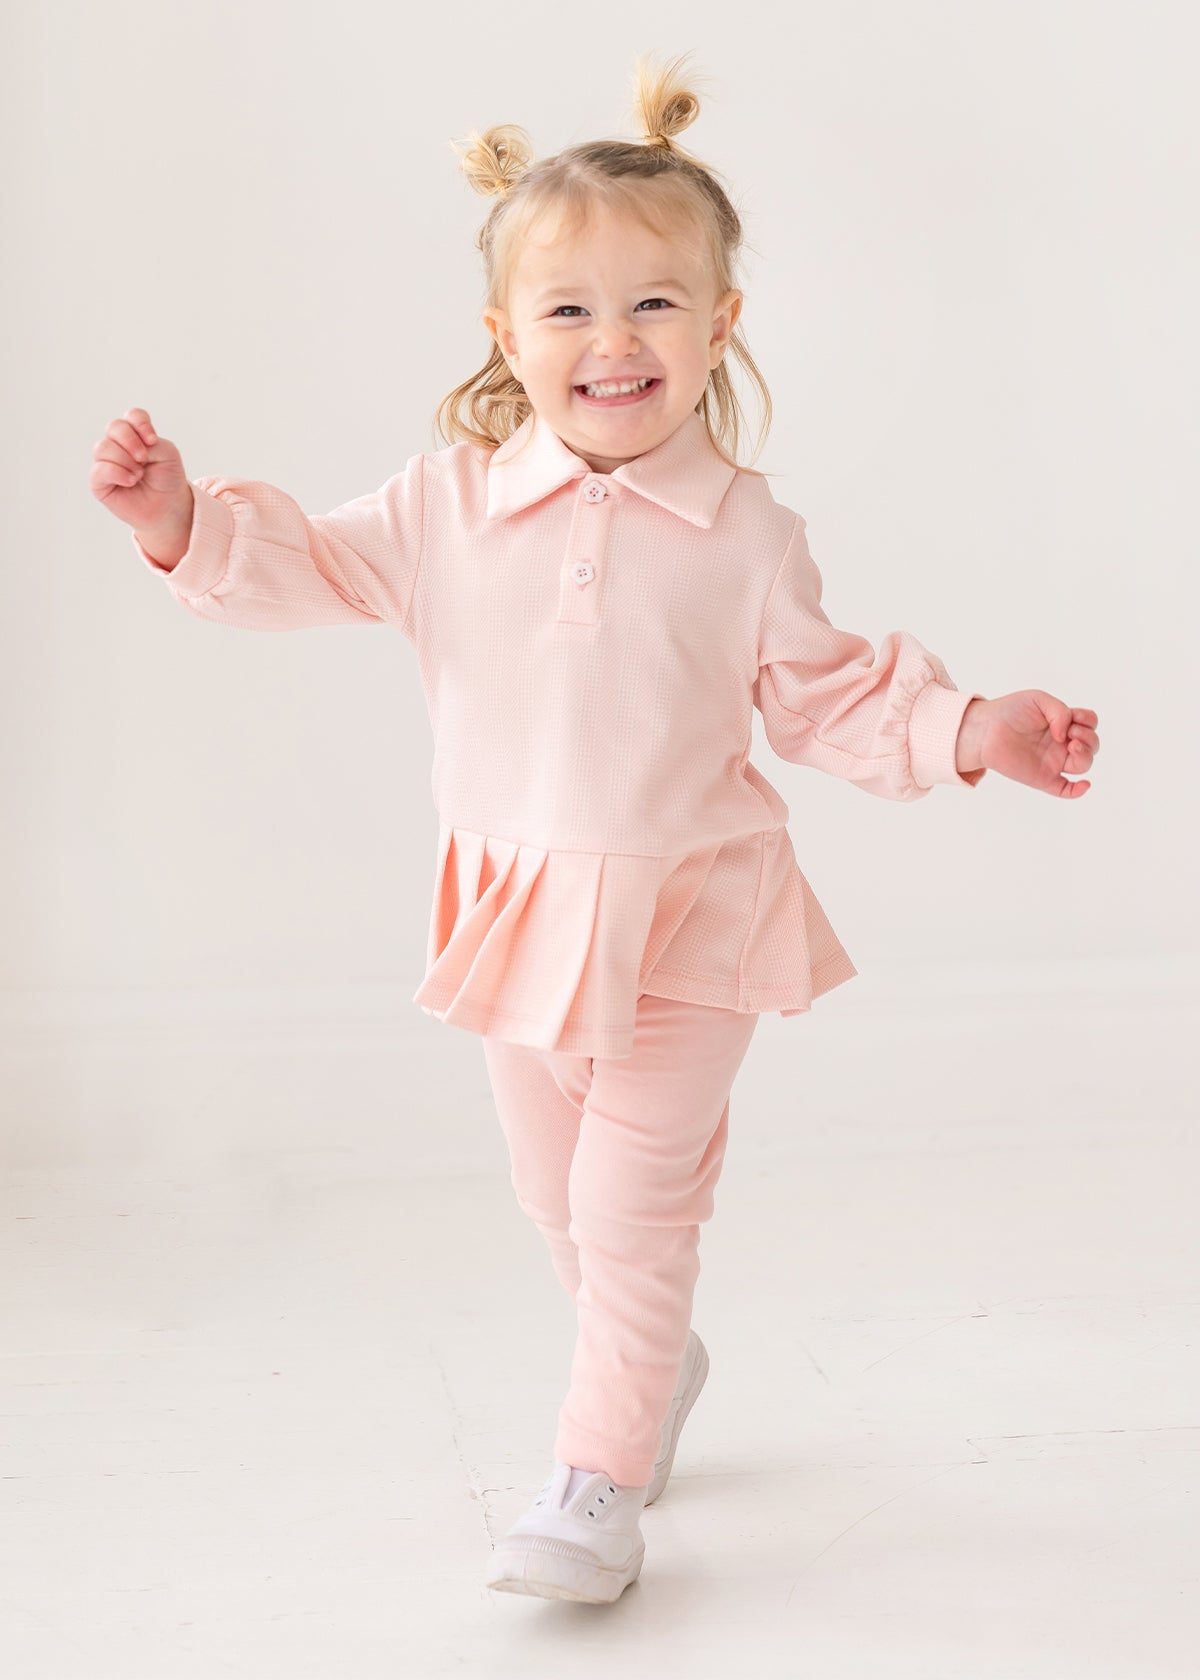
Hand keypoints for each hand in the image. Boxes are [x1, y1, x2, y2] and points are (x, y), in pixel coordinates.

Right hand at [90, 406, 191, 530]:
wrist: (168, 507)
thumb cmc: (167, 479)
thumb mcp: (167, 454)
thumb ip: (149, 442)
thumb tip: (124, 448)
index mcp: (136, 435)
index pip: (132, 416)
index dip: (140, 424)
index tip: (153, 440)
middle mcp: (118, 445)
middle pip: (114, 427)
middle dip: (130, 440)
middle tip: (144, 458)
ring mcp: (106, 462)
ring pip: (104, 448)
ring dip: (125, 460)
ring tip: (139, 475)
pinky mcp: (99, 481)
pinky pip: (100, 469)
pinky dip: (118, 473)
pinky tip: (131, 481)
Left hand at [957, 692, 1098, 797]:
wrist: (986, 729)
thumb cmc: (1010, 712)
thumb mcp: (1039, 700)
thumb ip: (1060, 712)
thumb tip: (1064, 736)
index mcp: (1063, 724)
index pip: (1090, 724)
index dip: (1088, 721)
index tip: (1072, 716)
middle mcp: (1061, 744)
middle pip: (1092, 746)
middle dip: (1088, 738)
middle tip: (1068, 733)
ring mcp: (1053, 762)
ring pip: (1083, 765)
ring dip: (1085, 755)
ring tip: (1070, 745)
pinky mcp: (1043, 778)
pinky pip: (1066, 790)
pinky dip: (1078, 791)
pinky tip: (1084, 784)